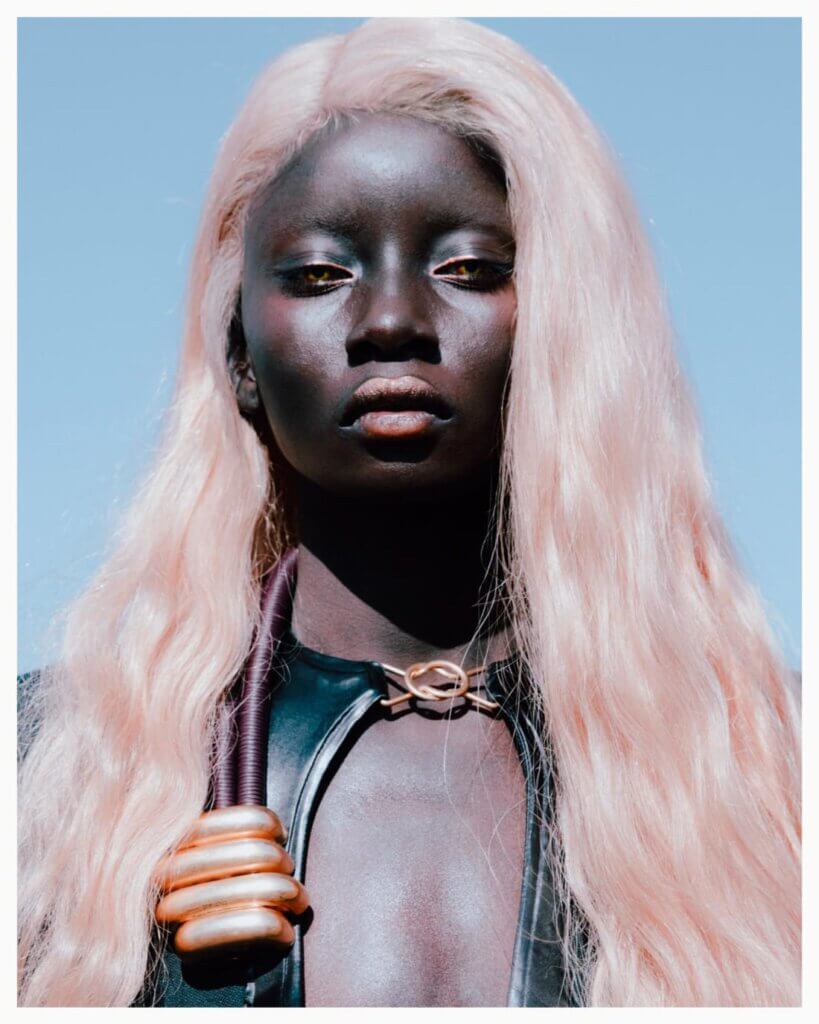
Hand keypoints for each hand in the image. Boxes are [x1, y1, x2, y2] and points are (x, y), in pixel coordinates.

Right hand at [155, 805, 309, 959]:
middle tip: (292, 875)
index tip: (279, 834)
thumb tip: (273, 829)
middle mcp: (164, 877)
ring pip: (247, 888)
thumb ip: (233, 840)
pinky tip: (284, 933)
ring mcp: (170, 911)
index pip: (216, 821)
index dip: (258, 821)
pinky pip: (242, 927)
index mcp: (173, 847)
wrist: (207, 971)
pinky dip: (274, 927)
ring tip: (297, 902)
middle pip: (243, 853)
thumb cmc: (228, 906)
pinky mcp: (184, 949)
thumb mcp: (222, 861)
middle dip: (277, 861)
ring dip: (284, 893)